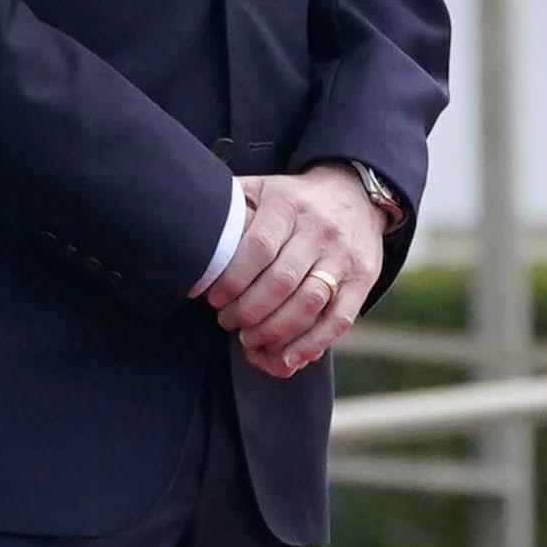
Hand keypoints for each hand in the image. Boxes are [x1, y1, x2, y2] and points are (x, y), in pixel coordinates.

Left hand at [203, 164, 388, 377]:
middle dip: (248, 311)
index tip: (212, 299)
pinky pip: (338, 319)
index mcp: (288, 205)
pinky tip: (288, 358)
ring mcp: (344, 256)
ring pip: (309, 303)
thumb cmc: (293, 200)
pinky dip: (312, 344)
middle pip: (281, 281)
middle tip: (227, 323)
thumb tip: (183, 226)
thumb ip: (229, 204)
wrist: (354, 194)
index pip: (258, 247)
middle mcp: (319, 229)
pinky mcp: (363, 280)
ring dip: (275, 331)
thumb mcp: (262, 188)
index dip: (232, 280)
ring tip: (250, 340)